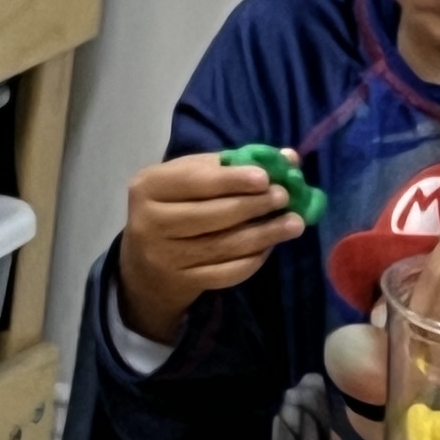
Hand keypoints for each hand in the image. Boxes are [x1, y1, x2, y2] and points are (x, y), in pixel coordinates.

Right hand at [117, 151, 305, 348]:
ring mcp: (164, 256)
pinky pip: (226, 272)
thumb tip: (288, 158)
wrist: (146, 262)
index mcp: (149, 187)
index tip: (266, 178)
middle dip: (254, 206)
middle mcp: (149, 222)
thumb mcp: (191, 177)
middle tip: (285, 198)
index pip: (195, 181)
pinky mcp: (182, 281)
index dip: (232, 180)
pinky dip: (253, 260)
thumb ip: (233, 165)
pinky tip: (269, 247)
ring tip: (293, 224)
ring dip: (264, 234)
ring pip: (224, 245)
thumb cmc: (175, 206)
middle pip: (212, 215)